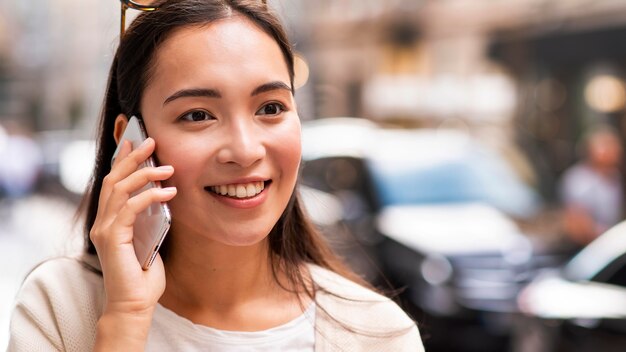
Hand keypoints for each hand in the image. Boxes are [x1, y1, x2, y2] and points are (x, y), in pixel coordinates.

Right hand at [90, 137, 175, 316]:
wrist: (135, 304)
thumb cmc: (144, 276)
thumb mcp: (150, 239)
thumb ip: (150, 219)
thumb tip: (162, 197)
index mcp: (109, 221)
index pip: (113, 183)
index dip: (123, 160)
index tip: (136, 142)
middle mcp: (102, 222)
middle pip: (114, 179)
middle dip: (133, 157)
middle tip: (151, 141)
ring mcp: (104, 229)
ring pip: (120, 189)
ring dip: (145, 174)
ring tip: (168, 167)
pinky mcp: (112, 238)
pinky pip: (130, 208)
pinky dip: (150, 196)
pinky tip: (169, 192)